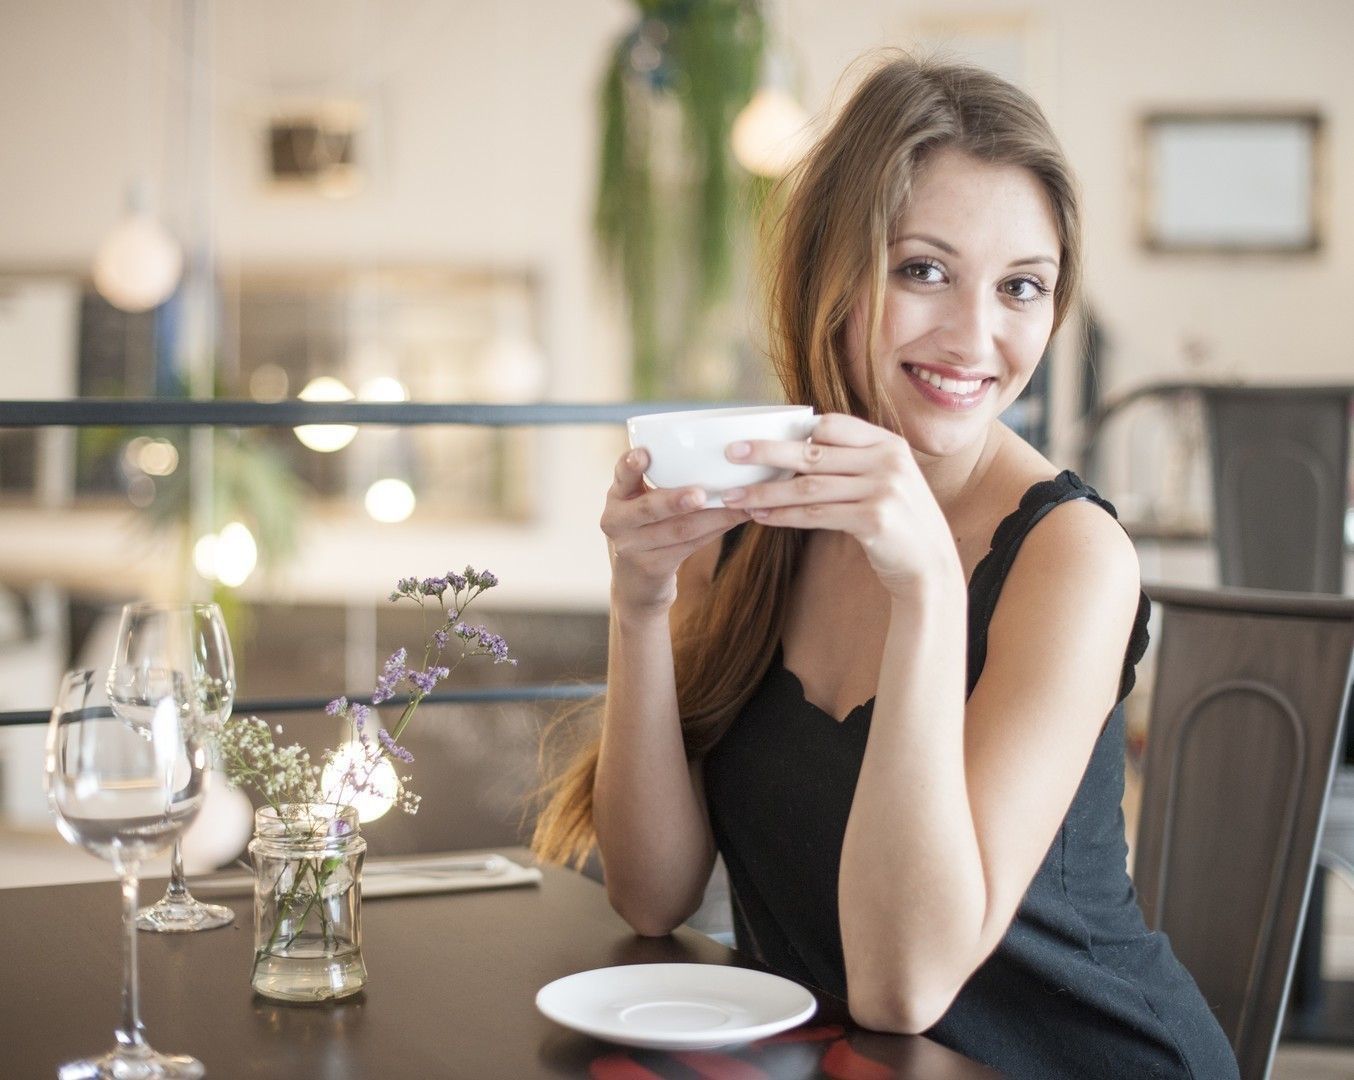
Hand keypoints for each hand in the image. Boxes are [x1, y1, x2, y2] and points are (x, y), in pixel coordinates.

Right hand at [601, 448, 748, 611]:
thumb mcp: (641, 501)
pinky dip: (714, 531)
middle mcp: (617, 521)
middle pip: (649, 508)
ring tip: (739, 505)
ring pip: (677, 530)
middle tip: (701, 494)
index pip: (621, 475)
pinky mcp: (652, 567)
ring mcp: (632, 547)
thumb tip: (717, 450)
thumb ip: (661, 478)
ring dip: (712, 517)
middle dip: (676, 500)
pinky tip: (734, 520)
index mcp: (617, 495)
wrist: (635, 579)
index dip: (631, 465)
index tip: (645, 453)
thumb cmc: (648, 526)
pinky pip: (689, 547)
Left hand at [720, 413, 960, 596]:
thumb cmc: (898, 523)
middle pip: (813, 452)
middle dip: (766, 452)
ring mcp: (883, 489)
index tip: (759, 436)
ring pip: (808, 485)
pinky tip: (760, 517)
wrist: (930, 567)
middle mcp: (887, 460)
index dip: (793, 431)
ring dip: (765, 491)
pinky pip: (816, 514)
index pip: (833, 424)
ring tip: (733, 496)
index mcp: (888, 443)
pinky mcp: (874, 519)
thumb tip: (792, 451)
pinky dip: (784, 515)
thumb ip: (852, 462)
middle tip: (731, 454)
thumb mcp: (885, 480)